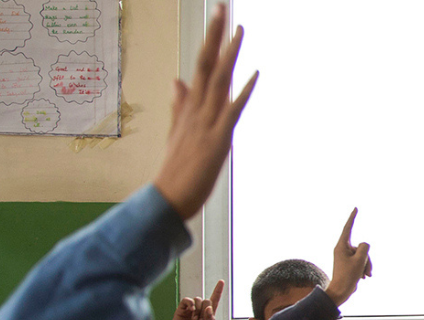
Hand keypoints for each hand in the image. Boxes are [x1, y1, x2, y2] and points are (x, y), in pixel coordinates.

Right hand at [151, 4, 257, 219]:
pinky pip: (232, 110)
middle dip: (215, 35)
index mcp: (189, 106)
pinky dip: (243, 92)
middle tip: (223, 8)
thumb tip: (177, 80)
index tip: (217, 17)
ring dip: (230, 54)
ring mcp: (206, 122)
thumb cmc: (175, 167)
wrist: (168, 197)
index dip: (209, 40)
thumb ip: (178, 105)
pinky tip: (255, 74)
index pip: (199, 64)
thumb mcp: (176, 131)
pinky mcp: (218, 138)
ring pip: (219, 81)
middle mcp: (197, 108)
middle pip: (207, 64)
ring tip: (239, 29)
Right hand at [155, 280, 223, 319]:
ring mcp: (191, 309)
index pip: (214, 300)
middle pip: (207, 300)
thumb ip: (210, 319)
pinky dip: (190, 303)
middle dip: (205, 309)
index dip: (218, 290)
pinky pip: (187, 300)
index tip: (221, 281)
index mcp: (208, 315)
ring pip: (197, 299)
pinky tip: (190, 311)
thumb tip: (209, 308)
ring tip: (194, 319)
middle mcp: (200, 310)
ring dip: (197, 309)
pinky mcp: (182, 309)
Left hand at [324, 208, 371, 305]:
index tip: (355, 208)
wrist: (341, 291)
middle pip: (361, 247)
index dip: (352, 218)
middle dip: (367, 258)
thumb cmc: (348, 276)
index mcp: (341, 246)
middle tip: (365, 270)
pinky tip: (363, 277)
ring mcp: (346, 257)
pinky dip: (364, 268)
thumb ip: (364, 247)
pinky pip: (361, 261)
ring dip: (366, 265)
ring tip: (365, 276)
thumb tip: (364, 245)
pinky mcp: (349, 263)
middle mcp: (342, 249)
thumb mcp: (360, 260)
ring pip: (363, 255)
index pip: (348, 228)